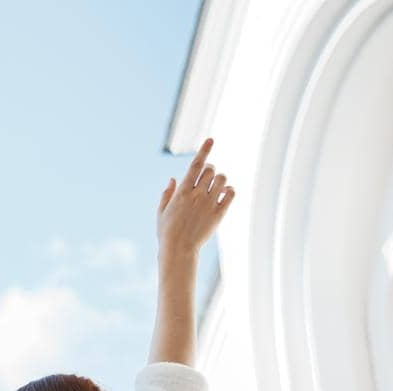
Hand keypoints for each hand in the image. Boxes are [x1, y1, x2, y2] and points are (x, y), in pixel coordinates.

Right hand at [157, 138, 233, 261]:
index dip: (204, 150)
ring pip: (222, 179)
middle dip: (210, 170)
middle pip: (210, 170)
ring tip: (216, 186)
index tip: (211, 139)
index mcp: (182, 192)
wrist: (178, 250)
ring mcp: (209, 204)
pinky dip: (230, 190)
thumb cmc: (167, 232)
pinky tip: (225, 193)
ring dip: (220, 179)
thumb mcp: (161, 212)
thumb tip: (174, 178)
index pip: (195, 165)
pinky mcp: (219, 213)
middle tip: (207, 176)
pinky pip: (231, 194)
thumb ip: (167, 194)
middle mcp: (197, 195)